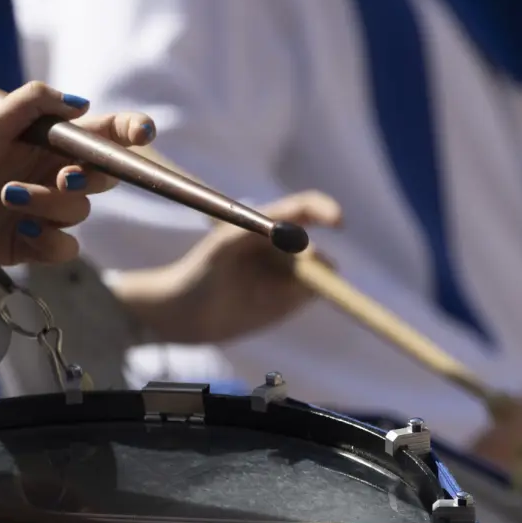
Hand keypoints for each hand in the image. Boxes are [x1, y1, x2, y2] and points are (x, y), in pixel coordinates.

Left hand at [0, 82, 155, 263]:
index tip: (142, 133)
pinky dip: (49, 240)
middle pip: (103, 176)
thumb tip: (82, 104)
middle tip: (64, 177)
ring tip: (8, 196)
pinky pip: (66, 248)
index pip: (102, 134)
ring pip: (80, 211)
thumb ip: (34, 103)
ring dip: (50, 204)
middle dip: (90, 177)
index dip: (129, 131)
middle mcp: (53, 174)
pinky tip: (19, 228)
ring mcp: (45, 210)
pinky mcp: (34, 244)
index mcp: (49, 142)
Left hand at [109, 192, 342, 343]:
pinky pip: (312, 295)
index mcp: (266, 224)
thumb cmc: (198, 273)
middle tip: (297, 273)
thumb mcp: (224, 247)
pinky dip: (302, 298)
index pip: (305, 208)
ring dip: (308, 285)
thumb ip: (260, 236)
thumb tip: (306, 244)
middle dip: (311, 263)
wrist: (184, 315)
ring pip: (319, 276)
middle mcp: (282, 246)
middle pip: (314, 251)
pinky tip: (267, 304)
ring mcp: (288, 274)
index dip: (325, 209)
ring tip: (261, 293)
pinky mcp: (291, 300)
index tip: (337, 220)